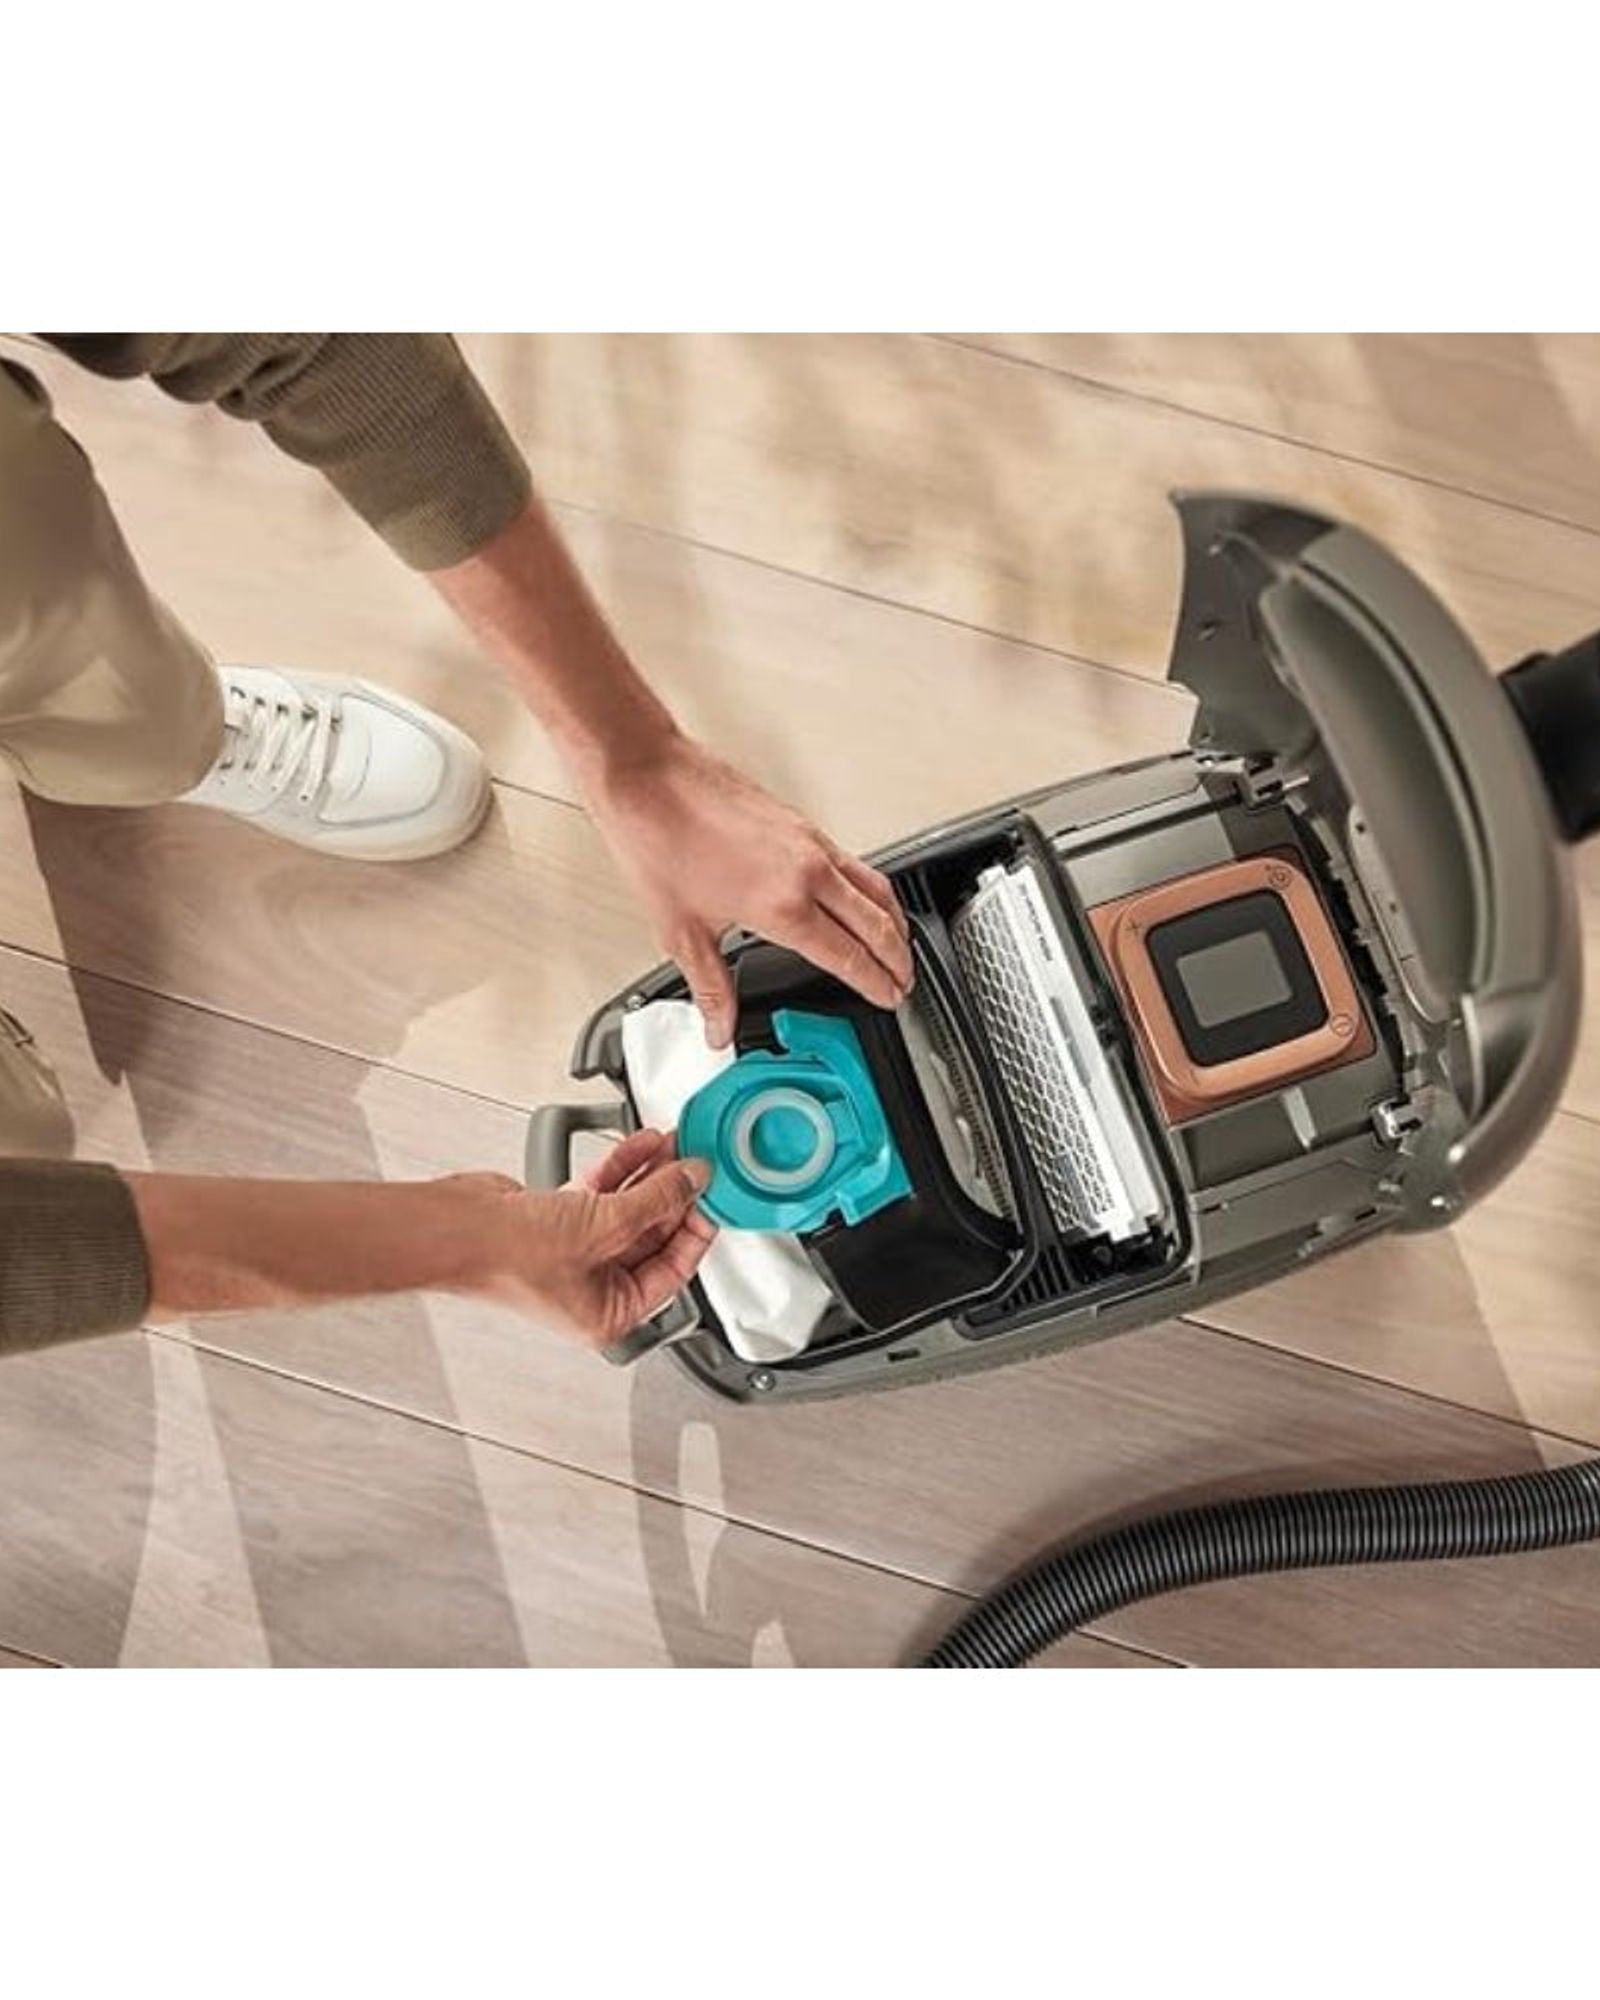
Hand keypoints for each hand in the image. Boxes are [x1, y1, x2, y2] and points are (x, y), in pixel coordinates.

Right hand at [450, 1128, 716, 1347]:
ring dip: (651, 1175)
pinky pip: (602, 1193)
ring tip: (672, 1144)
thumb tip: (693, 1180)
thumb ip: (657, 1199)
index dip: (698, 1231)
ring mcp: (575, 1252)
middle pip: (653, 1236)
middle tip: (696, 1164)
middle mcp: (594, 1287)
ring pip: (629, 1209)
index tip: (713, 1198)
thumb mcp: (605, 1225)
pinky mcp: (557, 1221)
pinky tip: (640, 1145)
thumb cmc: (509, 1256)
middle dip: (674, 1195)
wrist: (456, 1228)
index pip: (675, 1271)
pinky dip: (621, 1169)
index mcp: (611, 1313)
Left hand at [587, 732, 913, 1045]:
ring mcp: (809, 842)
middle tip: (905, 981)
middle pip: (877, 923)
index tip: (889, 998)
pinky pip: (855, 863)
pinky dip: (872, 889)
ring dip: (894, 922)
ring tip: (899, 945)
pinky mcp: (802, 822)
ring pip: (875, 888)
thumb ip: (711, 988)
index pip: (849, 956)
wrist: (649, 776)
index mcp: (782, 906)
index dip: (875, 984)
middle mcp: (807, 871)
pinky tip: (860, 898)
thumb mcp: (681, 932)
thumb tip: (719, 1027)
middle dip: (899, 959)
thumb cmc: (658, 840)